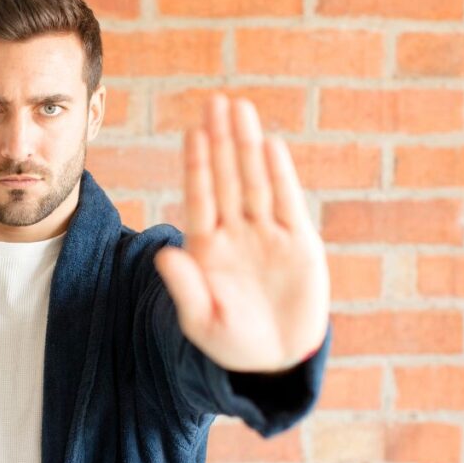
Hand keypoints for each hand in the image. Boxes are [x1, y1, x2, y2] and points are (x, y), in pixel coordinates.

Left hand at [154, 94, 329, 373]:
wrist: (274, 361)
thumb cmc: (230, 343)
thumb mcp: (201, 321)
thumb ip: (185, 288)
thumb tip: (164, 255)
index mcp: (207, 248)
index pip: (200, 197)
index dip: (197, 165)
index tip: (193, 132)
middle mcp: (236, 233)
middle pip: (226, 177)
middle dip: (221, 140)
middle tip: (216, 101)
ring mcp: (268, 235)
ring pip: (255, 181)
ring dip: (247, 146)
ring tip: (241, 108)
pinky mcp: (299, 245)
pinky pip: (288, 203)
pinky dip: (280, 176)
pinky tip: (270, 147)